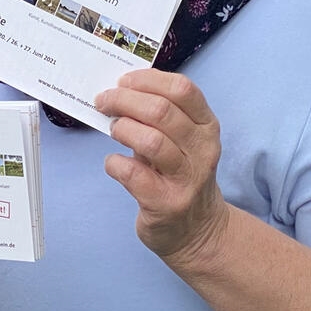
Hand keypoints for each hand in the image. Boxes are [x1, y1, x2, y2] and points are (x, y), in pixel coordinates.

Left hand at [94, 68, 231, 265]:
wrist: (198, 231)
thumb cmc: (179, 173)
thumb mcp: (182, 139)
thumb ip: (159, 115)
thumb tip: (118, 89)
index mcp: (206, 126)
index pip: (183, 89)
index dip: (147, 79)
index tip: (123, 81)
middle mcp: (203, 150)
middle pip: (161, 111)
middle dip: (123, 100)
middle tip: (103, 101)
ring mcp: (187, 179)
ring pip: (150, 141)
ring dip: (122, 129)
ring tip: (113, 130)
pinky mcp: (166, 203)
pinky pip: (132, 174)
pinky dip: (115, 163)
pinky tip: (115, 163)